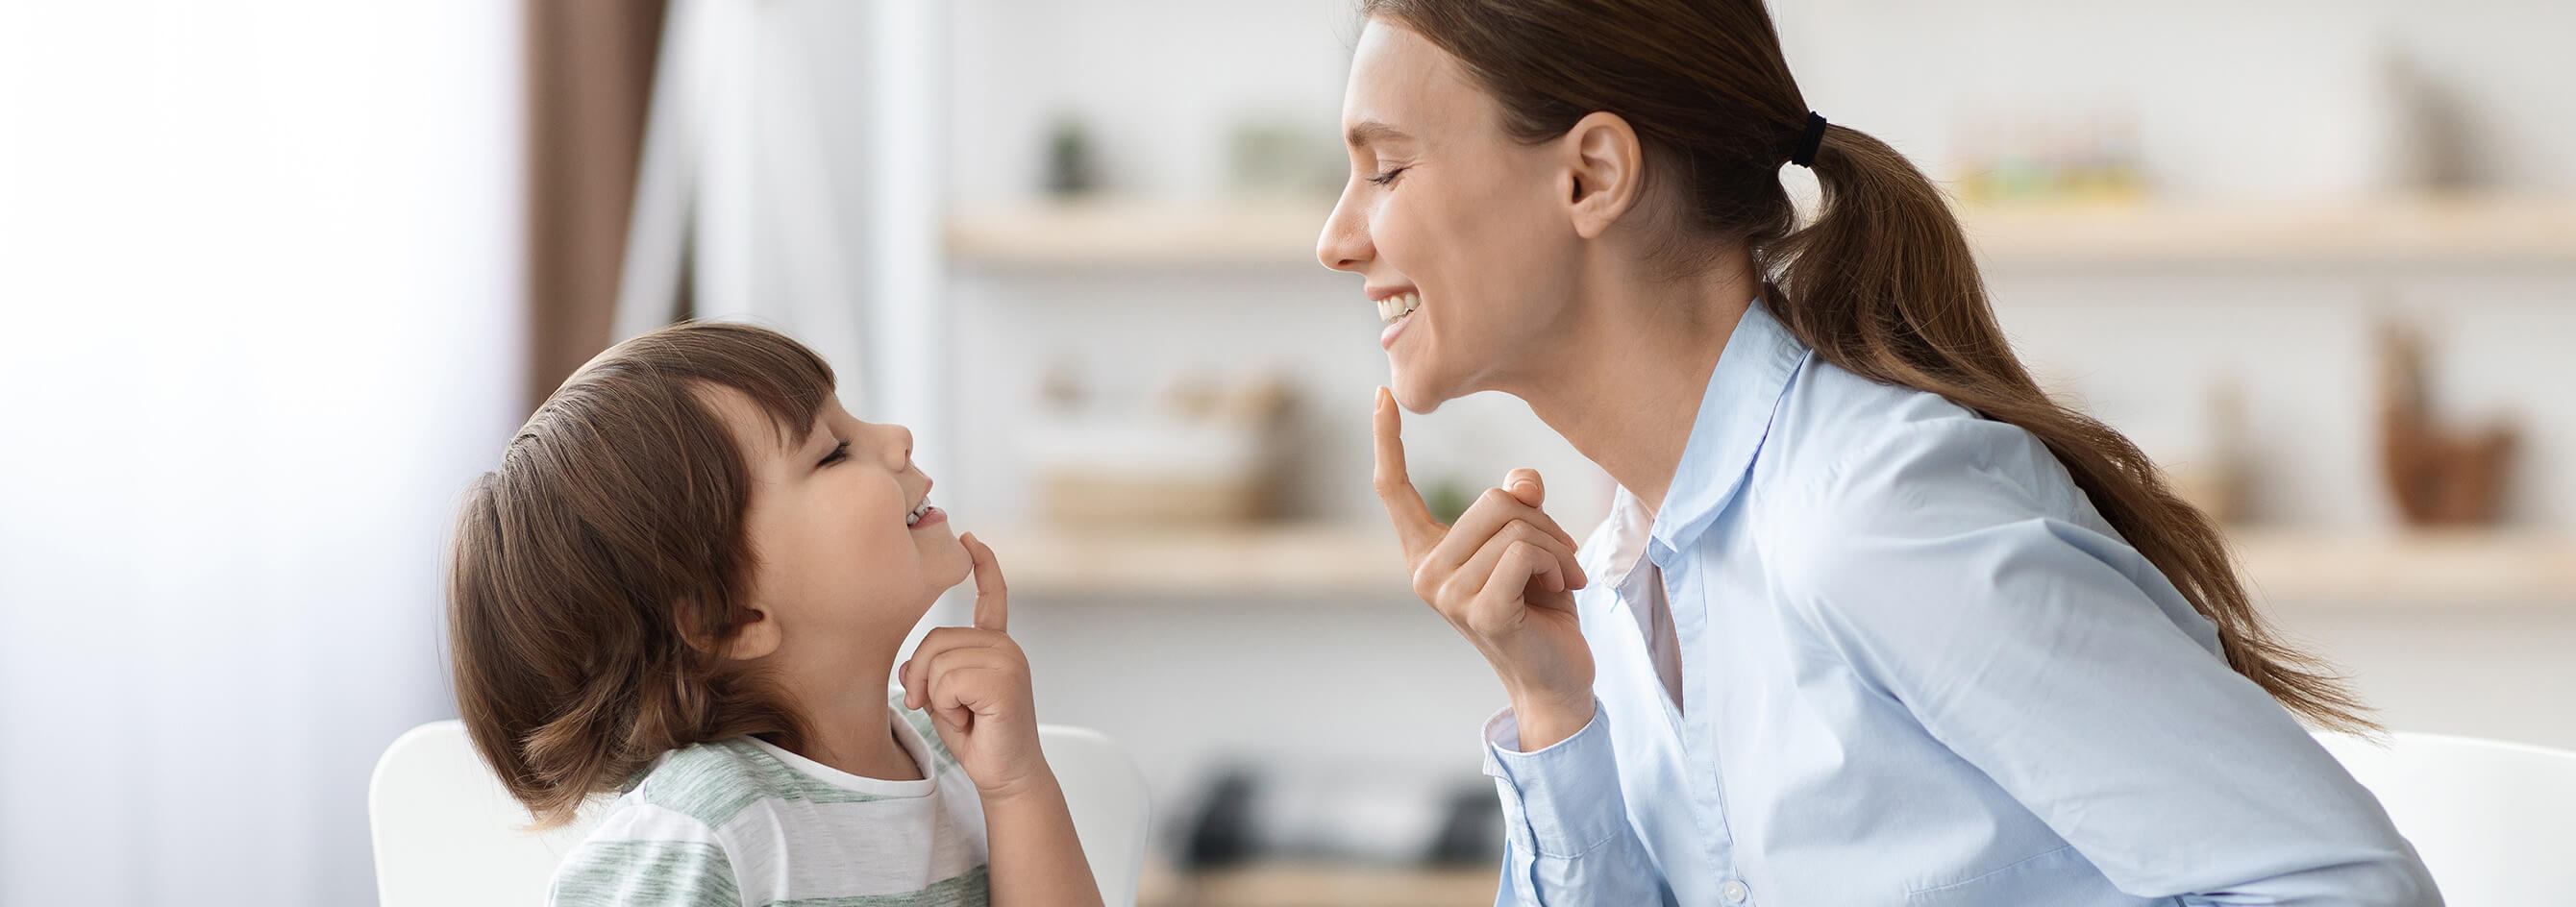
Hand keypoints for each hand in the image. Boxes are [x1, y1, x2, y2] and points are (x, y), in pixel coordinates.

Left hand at [900, 532, 1050, 800]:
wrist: (1006, 775)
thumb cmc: (978, 738)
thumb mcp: (943, 698)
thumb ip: (929, 670)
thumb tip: (909, 668)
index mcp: (995, 645)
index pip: (992, 597)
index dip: (983, 566)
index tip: (971, 539)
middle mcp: (1005, 646)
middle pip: (935, 639)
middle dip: (923, 679)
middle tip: (943, 709)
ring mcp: (1008, 660)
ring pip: (938, 662)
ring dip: (937, 697)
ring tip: (964, 715)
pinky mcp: (1004, 680)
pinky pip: (948, 680)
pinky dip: (948, 706)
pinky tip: (972, 719)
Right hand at [1373, 387, 1596, 748]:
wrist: (1557, 678)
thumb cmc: (1540, 608)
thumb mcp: (1530, 543)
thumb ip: (1519, 505)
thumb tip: (1521, 481)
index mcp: (1426, 552)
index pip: (1393, 490)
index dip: (1387, 440)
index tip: (1381, 394)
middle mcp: (1425, 572)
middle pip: (1490, 501)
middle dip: (1540, 521)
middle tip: (1559, 556)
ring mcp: (1448, 595)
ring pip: (1514, 526)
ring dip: (1556, 547)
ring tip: (1561, 578)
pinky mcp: (1479, 612)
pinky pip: (1524, 552)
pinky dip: (1557, 564)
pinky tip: (1564, 591)